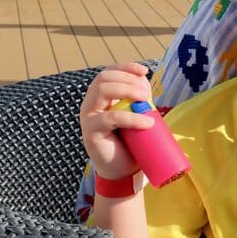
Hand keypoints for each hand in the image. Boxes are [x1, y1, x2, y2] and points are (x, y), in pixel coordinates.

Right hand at [79, 62, 153, 179]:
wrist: (123, 169)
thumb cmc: (131, 140)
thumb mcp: (138, 114)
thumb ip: (139, 98)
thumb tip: (145, 80)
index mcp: (100, 96)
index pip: (108, 72)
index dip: (125, 67)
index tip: (144, 71)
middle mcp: (91, 103)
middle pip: (104, 78)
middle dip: (127, 80)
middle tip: (145, 94)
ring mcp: (89, 117)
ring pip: (103, 91)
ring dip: (127, 91)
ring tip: (146, 102)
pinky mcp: (91, 132)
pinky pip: (110, 118)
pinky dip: (132, 118)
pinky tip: (147, 122)